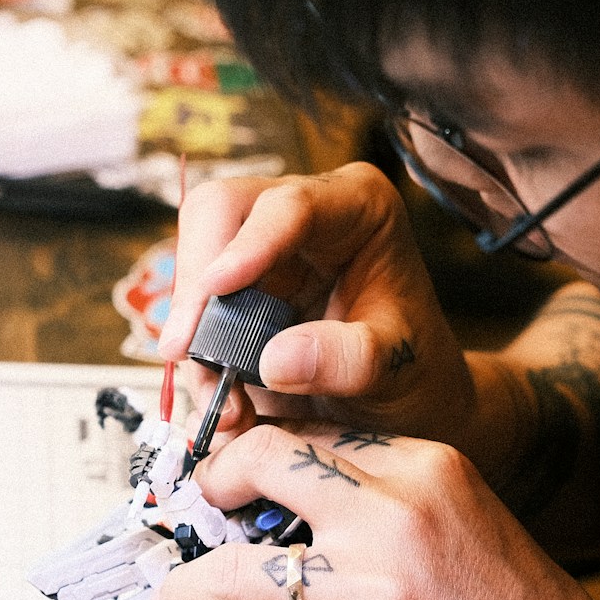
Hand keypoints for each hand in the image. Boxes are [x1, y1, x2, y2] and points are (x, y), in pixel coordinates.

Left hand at [151, 419, 599, 599]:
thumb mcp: (469, 523)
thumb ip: (392, 503)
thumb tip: (297, 504)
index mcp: (427, 469)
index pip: (311, 436)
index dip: (256, 454)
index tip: (231, 476)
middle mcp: (395, 517)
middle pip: (260, 466)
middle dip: (211, 486)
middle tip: (196, 510)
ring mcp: (373, 592)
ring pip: (235, 572)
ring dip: (188, 589)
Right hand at [158, 163, 487, 452]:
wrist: (404, 393)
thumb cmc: (413, 365)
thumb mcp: (398, 365)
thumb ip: (348, 360)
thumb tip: (276, 361)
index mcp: (360, 206)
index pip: (291, 206)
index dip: (248, 244)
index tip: (218, 288)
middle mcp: (305, 210)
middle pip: (221, 213)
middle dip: (198, 282)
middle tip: (186, 349)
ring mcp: (265, 242)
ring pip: (196, 256)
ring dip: (192, 326)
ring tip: (213, 393)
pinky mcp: (239, 281)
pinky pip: (195, 301)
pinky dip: (195, 347)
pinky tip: (211, 388)